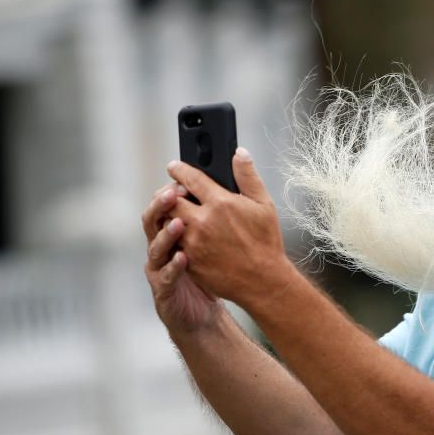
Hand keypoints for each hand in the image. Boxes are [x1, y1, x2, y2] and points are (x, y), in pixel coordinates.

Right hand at [142, 182, 222, 332]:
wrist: (206, 312)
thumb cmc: (211, 270)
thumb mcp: (216, 238)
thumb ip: (216, 212)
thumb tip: (225, 184)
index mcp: (172, 231)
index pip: (165, 205)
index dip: (170, 190)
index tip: (181, 175)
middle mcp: (161, 247)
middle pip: (152, 220)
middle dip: (162, 205)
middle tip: (175, 192)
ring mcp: (159, 269)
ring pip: (156, 247)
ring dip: (166, 234)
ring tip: (180, 223)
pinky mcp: (164, 291)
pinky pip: (165, 276)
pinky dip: (173, 266)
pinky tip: (183, 258)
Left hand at [165, 148, 289, 310]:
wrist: (262, 280)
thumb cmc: (266, 242)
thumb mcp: (264, 204)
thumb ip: (248, 176)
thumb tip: (239, 154)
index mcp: (221, 203)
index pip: (190, 178)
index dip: (179, 169)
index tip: (174, 167)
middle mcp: (202, 221)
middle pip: (170, 200)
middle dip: (169, 193)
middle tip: (173, 192)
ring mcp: (193, 242)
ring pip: (167, 222)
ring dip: (169, 215)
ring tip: (177, 213)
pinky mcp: (188, 260)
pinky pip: (172, 243)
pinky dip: (173, 236)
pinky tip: (182, 234)